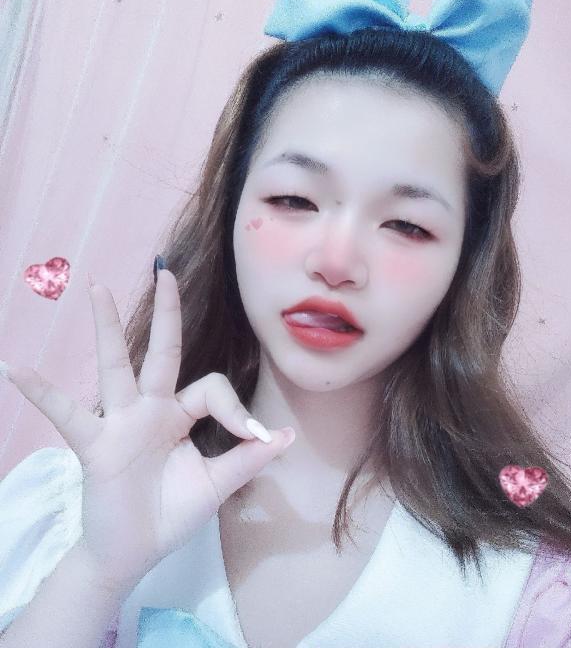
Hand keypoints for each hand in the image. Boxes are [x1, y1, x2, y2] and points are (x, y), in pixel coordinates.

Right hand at [4, 268, 294, 591]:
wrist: (133, 554)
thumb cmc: (171, 513)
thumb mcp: (218, 483)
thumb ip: (248, 457)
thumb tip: (288, 433)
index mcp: (180, 415)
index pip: (211, 388)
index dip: (236, 407)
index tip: (255, 436)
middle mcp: (150, 409)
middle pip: (161, 352)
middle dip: (166, 313)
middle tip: (166, 272)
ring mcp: (121, 423)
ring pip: (116, 367)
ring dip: (109, 327)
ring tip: (99, 288)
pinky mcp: (95, 445)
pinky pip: (66, 415)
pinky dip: (41, 393)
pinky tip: (16, 368)